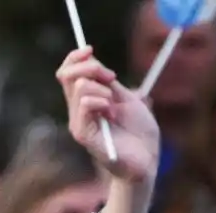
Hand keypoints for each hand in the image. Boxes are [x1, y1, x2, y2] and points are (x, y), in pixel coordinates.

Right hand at [57, 47, 159, 183]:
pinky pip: (84, 105)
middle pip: (67, 76)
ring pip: (79, 88)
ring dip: (102, 88)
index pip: (68, 73)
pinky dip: (100, 101)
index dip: (75, 57)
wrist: (147, 160)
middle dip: (90, 66)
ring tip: (115, 105)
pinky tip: (111, 112)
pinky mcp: (84, 135)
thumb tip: (92, 60)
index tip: (91, 50)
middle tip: (112, 77)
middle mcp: (78, 112)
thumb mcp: (126, 98)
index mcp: (87, 101)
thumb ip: (108, 83)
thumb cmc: (139, 133)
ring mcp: (79, 124)